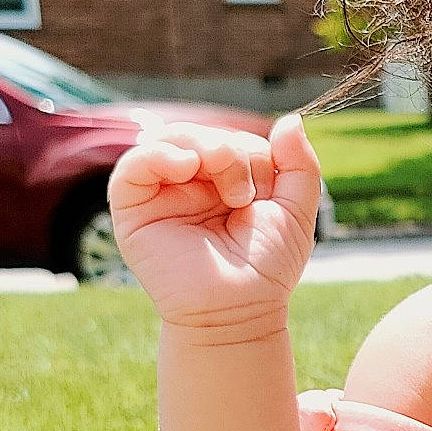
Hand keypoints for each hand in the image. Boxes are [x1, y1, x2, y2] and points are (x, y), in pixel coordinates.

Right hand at [107, 113, 322, 328]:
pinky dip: (159, 154)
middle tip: (243, 194)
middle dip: (231, 151)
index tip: (264, 193)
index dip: (255, 154)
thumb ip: (299, 166)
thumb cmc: (267, 268)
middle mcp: (190, 184)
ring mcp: (160, 194)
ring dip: (204, 147)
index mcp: (224, 182)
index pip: (234, 139)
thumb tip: (290, 120)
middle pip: (201, 134)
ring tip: (226, 186)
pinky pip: (133, 165)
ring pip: (169, 140)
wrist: (240, 310)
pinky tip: (185, 165)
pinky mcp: (132, 209)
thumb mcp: (295, 210)